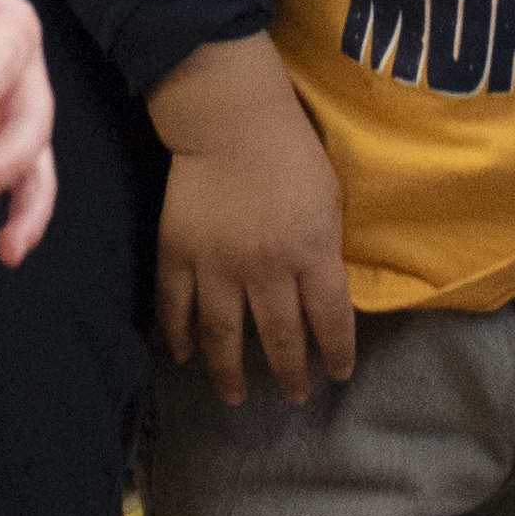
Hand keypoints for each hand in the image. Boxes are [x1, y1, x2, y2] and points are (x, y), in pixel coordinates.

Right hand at [146, 37, 355, 405]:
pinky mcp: (179, 253)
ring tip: (236, 397)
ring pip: (224, 335)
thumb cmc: (290, 150)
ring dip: (230, 372)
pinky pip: (176, 306)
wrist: (229, 118)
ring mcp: (217, 264)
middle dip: (290, 372)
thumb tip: (325, 289)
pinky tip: (183, 355)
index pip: (330, 319)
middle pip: (278, 336)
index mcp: (312, 251)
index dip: (336, 352)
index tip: (338, 374)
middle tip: (294, 397)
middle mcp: (266, 268)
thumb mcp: (329, 197)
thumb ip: (326, 247)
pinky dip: (177, 335)